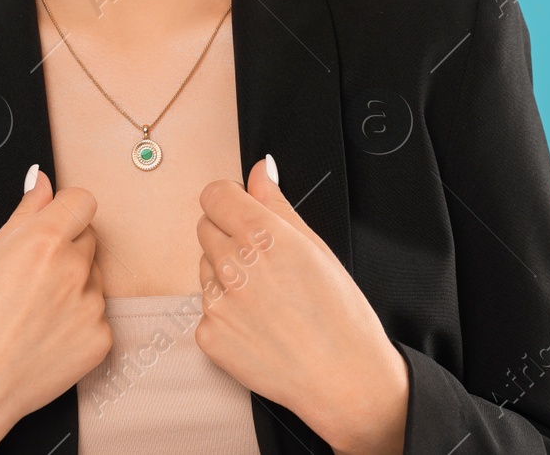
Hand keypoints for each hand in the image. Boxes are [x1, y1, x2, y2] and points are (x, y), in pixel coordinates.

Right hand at [0, 165, 110, 453]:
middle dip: (67, 250)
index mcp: (43, 241)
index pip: (82, 201)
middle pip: (88, 239)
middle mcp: (73, 269)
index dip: (65, 213)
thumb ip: (24, 214)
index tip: (53, 226)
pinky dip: (78, 322)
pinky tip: (47, 336)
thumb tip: (42, 180)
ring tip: (35, 313)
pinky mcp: (101, 339)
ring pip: (93, 278)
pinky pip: (97, 315)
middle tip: (32, 279)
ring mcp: (91, 306)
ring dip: (74, 286)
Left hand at [194, 157, 408, 454]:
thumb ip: (278, 204)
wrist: (344, 379)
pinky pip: (206, 309)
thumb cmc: (341, 316)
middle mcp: (234, 265)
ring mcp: (217, 302)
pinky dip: (226, 314)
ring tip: (266, 299)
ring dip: (225, 275)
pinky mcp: (208, 335)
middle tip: (264, 263)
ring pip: (205, 268)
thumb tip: (260, 170)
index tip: (242, 211)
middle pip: (205, 228)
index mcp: (263, 236)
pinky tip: (258, 326)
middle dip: (228, 236)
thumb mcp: (316, 248)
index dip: (230, 201)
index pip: (214, 195)